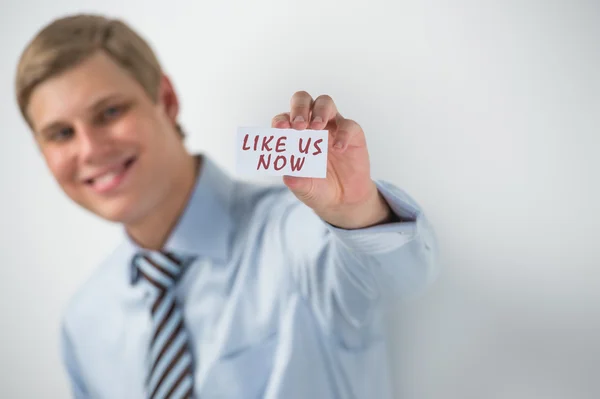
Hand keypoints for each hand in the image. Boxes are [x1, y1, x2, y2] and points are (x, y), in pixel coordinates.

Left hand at [271, 91, 394, 228]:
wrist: (343, 200)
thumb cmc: (318, 188)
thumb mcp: (305, 188)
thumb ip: (296, 182)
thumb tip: (287, 176)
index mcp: (294, 134)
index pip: (284, 118)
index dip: (281, 120)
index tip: (280, 129)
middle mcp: (312, 125)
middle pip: (303, 100)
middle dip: (300, 108)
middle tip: (299, 125)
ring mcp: (332, 127)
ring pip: (325, 102)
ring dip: (320, 111)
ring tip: (317, 127)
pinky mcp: (352, 134)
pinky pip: (349, 125)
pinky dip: (343, 134)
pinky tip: (339, 149)